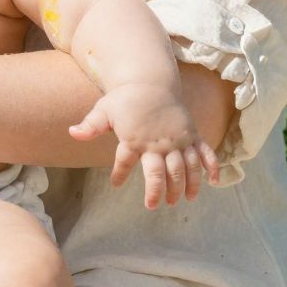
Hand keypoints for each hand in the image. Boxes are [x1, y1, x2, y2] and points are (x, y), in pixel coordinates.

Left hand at [68, 82, 221, 209]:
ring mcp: (178, 139)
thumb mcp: (104, 110)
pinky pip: (205, 152)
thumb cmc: (125, 99)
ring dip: (186, 185)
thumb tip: (72, 133)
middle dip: (158, 190)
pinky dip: (211, 167)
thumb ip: (91, 125)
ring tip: (184, 201)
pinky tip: (214, 183)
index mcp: (135, 138)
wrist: (150, 81)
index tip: (116, 183)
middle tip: (154, 205)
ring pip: (186, 167)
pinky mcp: (191, 134)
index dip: (120, 174)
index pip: (124, 162)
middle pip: (161, 172)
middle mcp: (158, 142)